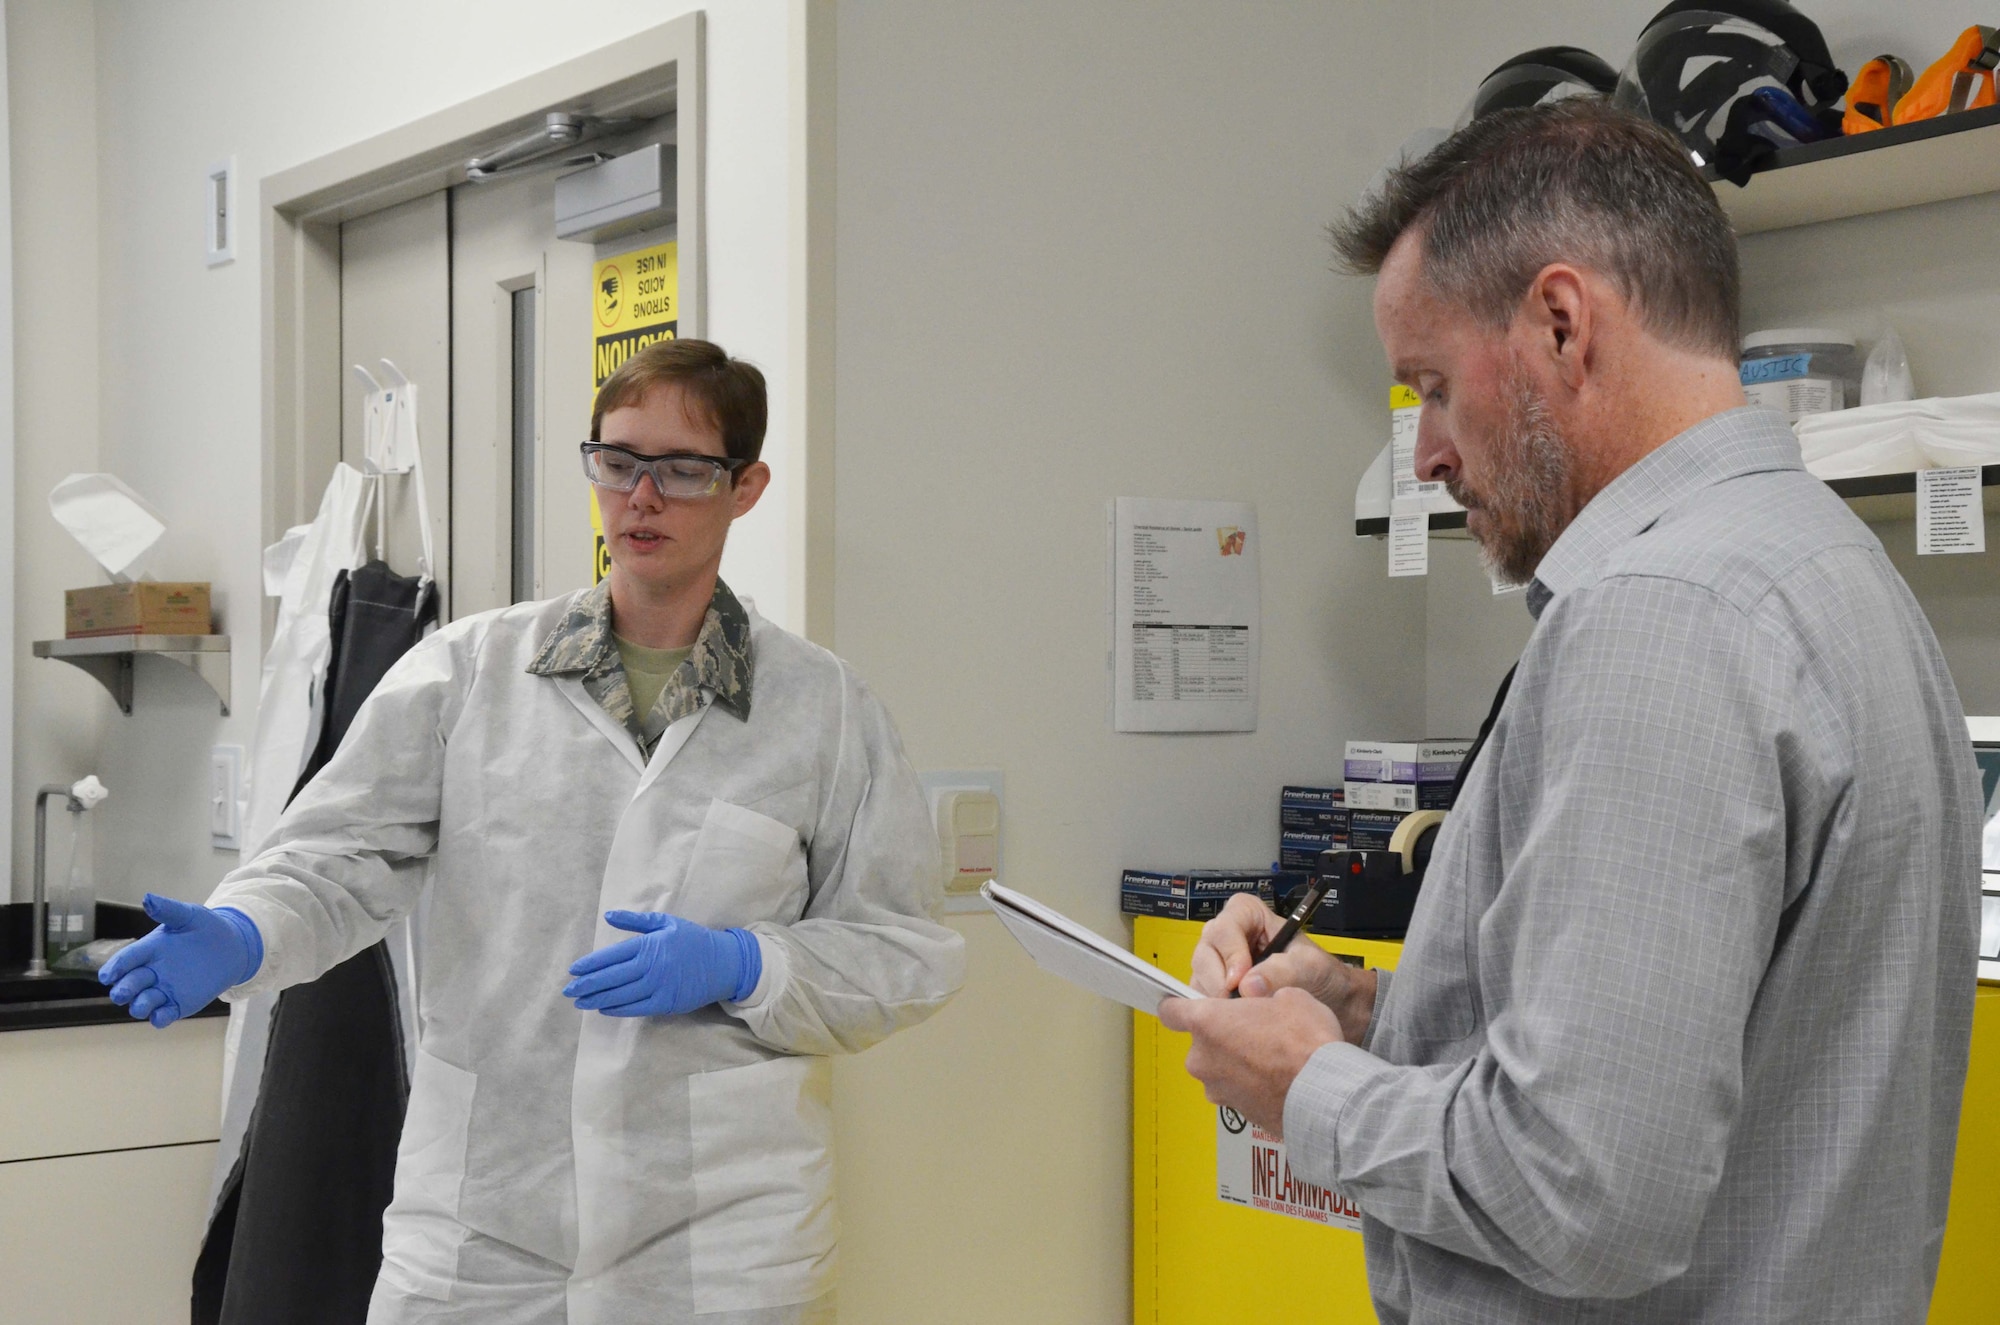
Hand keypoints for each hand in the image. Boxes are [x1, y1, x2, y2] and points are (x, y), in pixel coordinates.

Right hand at [98, 894, 262, 1028]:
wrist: (232, 946)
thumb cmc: (205, 928)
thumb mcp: (188, 916)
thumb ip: (168, 910)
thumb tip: (147, 898)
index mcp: (148, 950)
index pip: (126, 960)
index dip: (115, 968)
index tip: (107, 976)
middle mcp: (150, 972)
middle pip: (128, 985)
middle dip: (123, 990)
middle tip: (122, 993)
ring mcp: (163, 990)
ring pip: (142, 1003)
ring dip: (139, 1005)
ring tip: (143, 1004)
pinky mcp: (178, 1004)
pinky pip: (163, 1015)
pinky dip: (160, 1018)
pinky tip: (162, 1016)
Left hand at [564, 911, 762, 1016]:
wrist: (723, 963)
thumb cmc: (693, 940)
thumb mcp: (666, 923)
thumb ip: (635, 920)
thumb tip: (608, 915)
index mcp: (649, 945)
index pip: (611, 956)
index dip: (590, 964)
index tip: (573, 970)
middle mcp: (651, 966)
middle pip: (611, 977)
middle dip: (587, 984)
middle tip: (568, 990)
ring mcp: (658, 987)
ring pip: (620, 995)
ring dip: (597, 999)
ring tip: (580, 1001)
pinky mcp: (666, 1003)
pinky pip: (636, 1008)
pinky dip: (617, 1008)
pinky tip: (603, 1008)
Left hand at [1158, 987, 1342, 1134]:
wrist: (1325, 1094)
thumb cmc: (1305, 1042)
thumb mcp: (1290, 997)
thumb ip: (1263, 996)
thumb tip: (1265, 1002)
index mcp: (1206, 1022)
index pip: (1170, 1011)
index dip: (1179, 1006)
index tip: (1187, 1004)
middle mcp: (1201, 1058)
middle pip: (1201, 1042)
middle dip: (1222, 1036)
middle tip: (1254, 1031)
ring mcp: (1216, 1089)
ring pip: (1219, 1068)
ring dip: (1236, 1063)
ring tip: (1272, 1059)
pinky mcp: (1235, 1112)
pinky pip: (1236, 1090)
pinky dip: (1250, 1085)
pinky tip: (1277, 1080)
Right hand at [1189, 893, 1377, 1042]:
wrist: (1330, 1002)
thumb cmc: (1321, 974)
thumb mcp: (1309, 966)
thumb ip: (1282, 970)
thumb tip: (1248, 986)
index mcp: (1247, 915)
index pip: (1225, 928)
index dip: (1230, 954)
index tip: (1240, 981)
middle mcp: (1226, 936)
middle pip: (1205, 953)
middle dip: (1218, 981)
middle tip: (1237, 1006)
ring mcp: (1217, 964)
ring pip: (1199, 978)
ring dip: (1215, 1000)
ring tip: (1241, 1018)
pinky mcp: (1214, 990)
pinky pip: (1202, 1000)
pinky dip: (1215, 1014)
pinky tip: (1235, 1025)